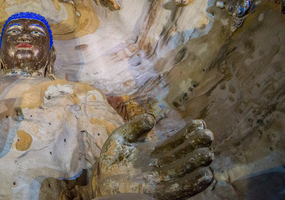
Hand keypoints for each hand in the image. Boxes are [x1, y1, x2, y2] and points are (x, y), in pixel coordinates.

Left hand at [93, 114, 213, 199]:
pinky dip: (192, 183)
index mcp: (156, 152)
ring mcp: (161, 181)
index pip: (177, 141)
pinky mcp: (157, 195)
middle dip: (197, 145)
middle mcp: (162, 166)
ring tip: (208, 153)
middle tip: (209, 134)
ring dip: (197, 164)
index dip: (189, 133)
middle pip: (184, 155)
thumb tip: (151, 118)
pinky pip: (178, 190)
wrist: (101, 184)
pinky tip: (205, 175)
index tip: (200, 123)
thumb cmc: (110, 161)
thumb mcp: (120, 138)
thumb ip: (134, 127)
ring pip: (184, 172)